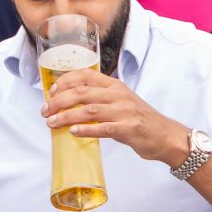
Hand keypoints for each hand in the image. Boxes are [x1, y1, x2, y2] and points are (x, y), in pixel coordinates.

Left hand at [43, 66, 187, 166]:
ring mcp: (124, 111)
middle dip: (59, 101)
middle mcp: (119, 95)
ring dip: (66, 116)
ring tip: (51, 123)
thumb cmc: (141, 120)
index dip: (65, 81)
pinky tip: (74, 132)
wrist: (166, 135)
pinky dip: (86, 129)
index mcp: (115, 86)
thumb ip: (100, 99)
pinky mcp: (129, 129)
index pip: (85, 75)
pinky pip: (103, 128)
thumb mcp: (121, 102)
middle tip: (45, 111)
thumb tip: (70, 103)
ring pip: (89, 110)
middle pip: (82, 92)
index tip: (51, 92)